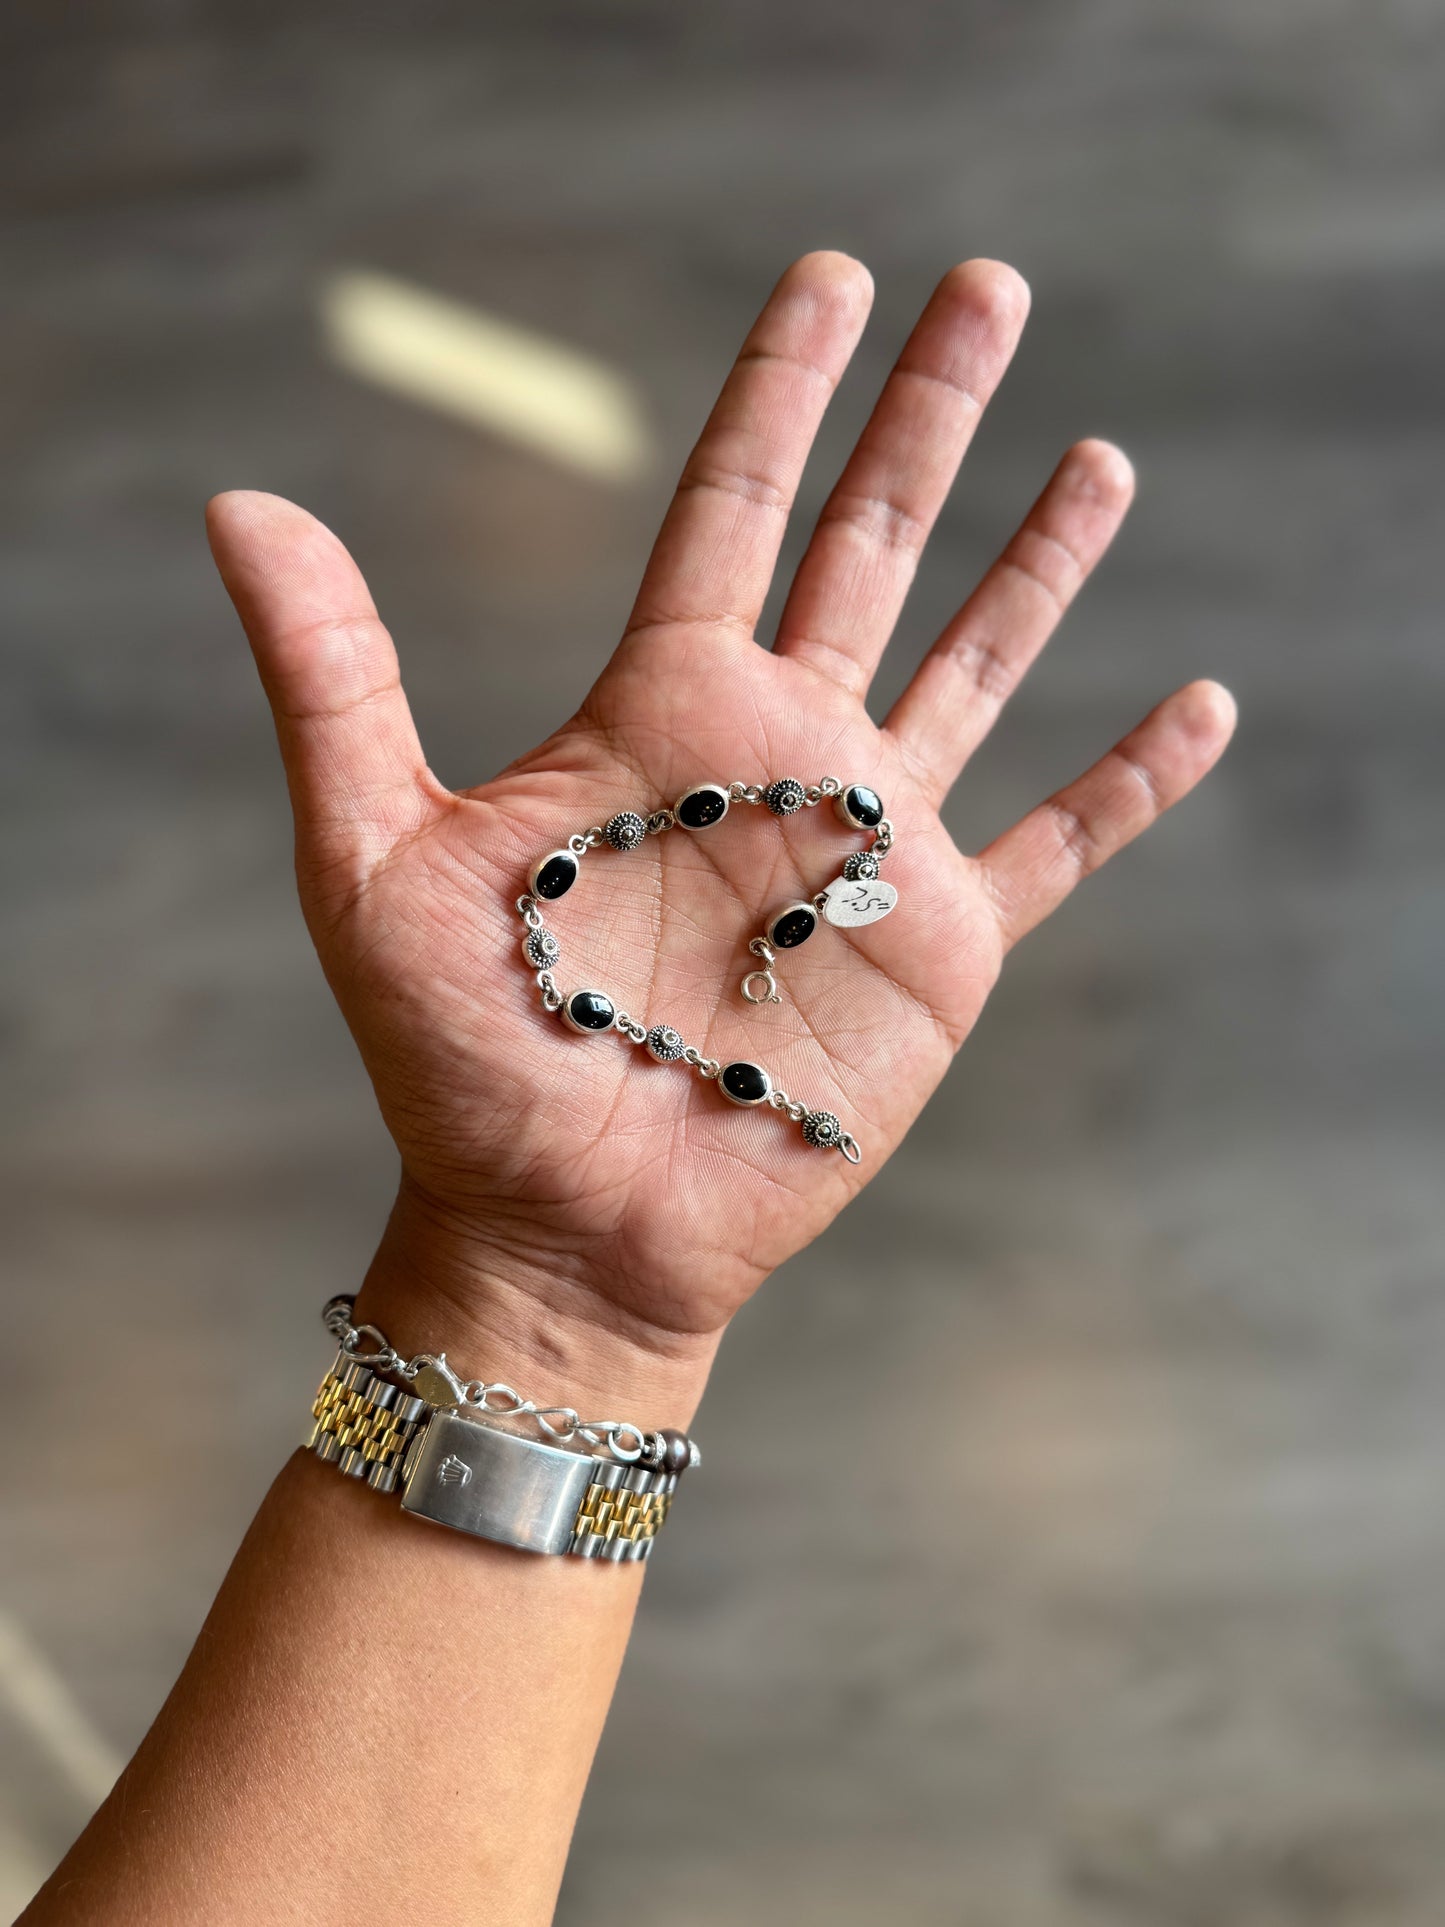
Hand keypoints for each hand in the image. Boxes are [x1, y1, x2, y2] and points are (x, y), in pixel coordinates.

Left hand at [208, 254, 1233, 1411]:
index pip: (733, 506)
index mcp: (661, 711)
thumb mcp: (371, 861)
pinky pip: (1059, 844)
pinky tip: (1201, 704)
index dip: (783, 387)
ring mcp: (869, 848)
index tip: (833, 275)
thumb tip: (239, 502)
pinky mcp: (941, 951)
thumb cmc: (462, 1062)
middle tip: (991, 287)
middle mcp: (780, 753)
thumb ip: (332, 680)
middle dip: (930, 413)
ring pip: (976, 663)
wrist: (566, 1226)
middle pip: (871, 545)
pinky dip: (1132, 782)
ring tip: (1101, 454)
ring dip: (1039, 560)